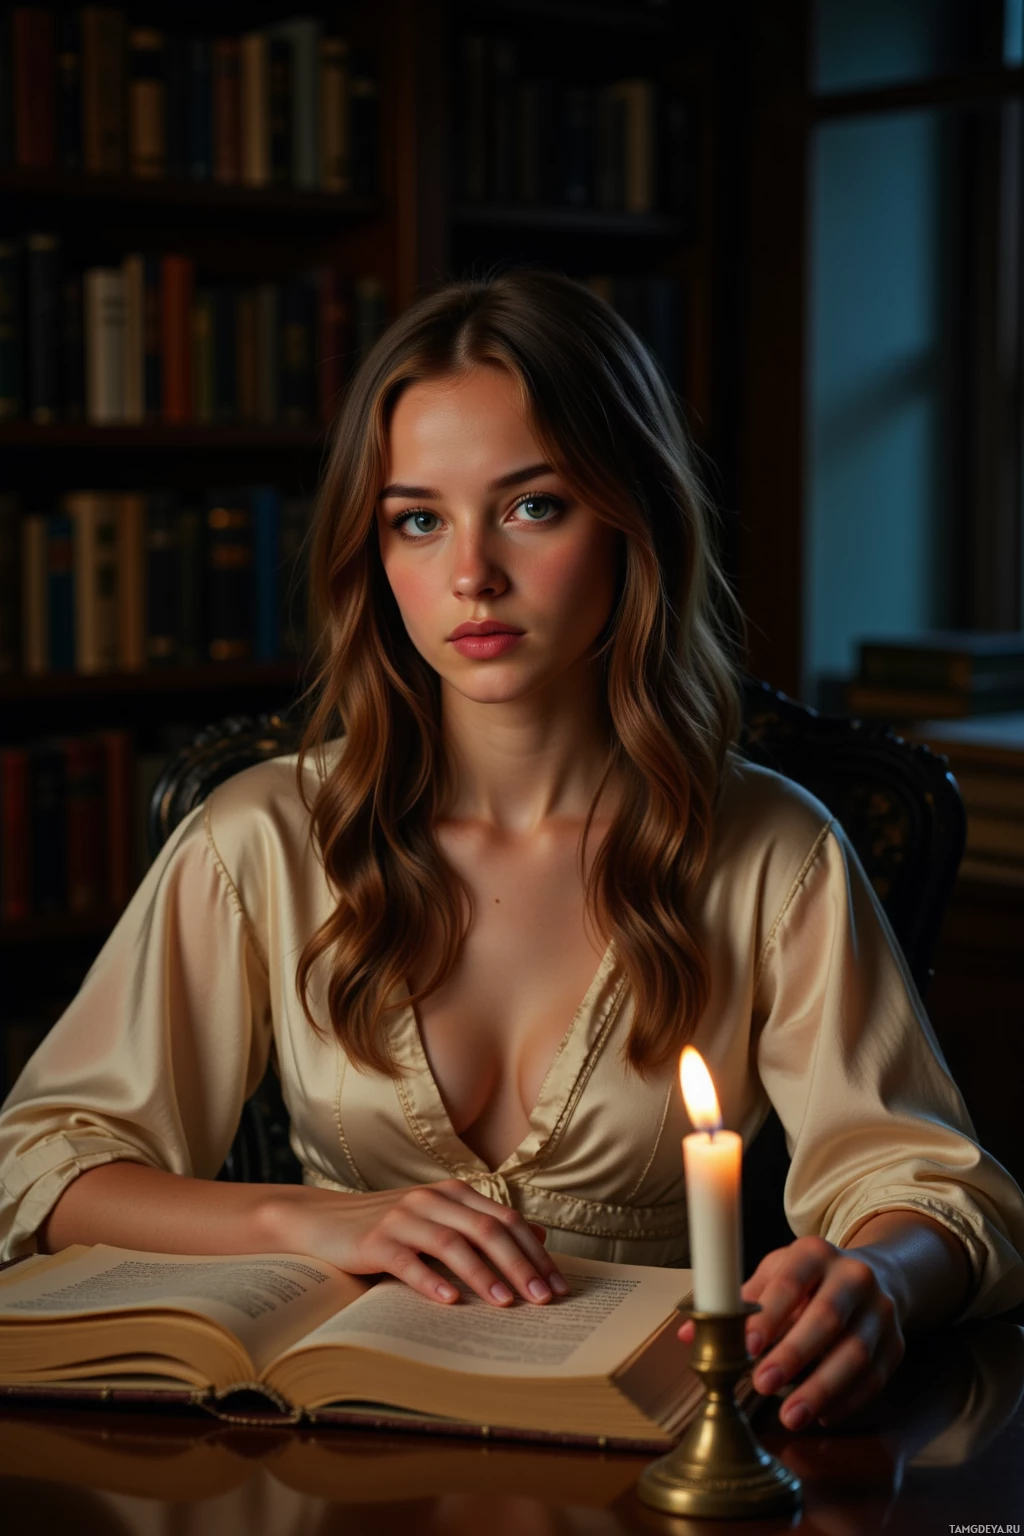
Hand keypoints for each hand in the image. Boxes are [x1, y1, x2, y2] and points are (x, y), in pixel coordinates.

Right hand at [278, 1177, 568, 1308]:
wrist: (323, 1221)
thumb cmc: (389, 1228)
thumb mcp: (441, 1220)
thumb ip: (484, 1224)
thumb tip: (539, 1236)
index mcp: (454, 1194)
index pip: (506, 1220)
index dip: (535, 1253)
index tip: (559, 1286)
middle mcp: (432, 1199)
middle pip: (487, 1230)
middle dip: (520, 1266)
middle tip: (543, 1300)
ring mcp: (403, 1217)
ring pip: (453, 1243)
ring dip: (482, 1274)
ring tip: (505, 1303)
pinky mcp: (375, 1240)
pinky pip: (407, 1260)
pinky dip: (430, 1280)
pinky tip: (448, 1301)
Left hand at [677, 1235, 905, 1428]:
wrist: (873, 1278)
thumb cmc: (808, 1281)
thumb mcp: (774, 1274)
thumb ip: (737, 1302)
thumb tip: (688, 1333)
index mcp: (815, 1253)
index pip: (790, 1282)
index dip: (769, 1314)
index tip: (747, 1346)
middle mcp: (854, 1276)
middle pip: (827, 1317)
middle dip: (794, 1354)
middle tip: (762, 1384)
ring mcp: (881, 1310)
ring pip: (856, 1353)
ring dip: (821, 1388)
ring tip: (790, 1415)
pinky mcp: (896, 1344)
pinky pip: (874, 1378)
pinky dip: (846, 1401)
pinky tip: (820, 1415)